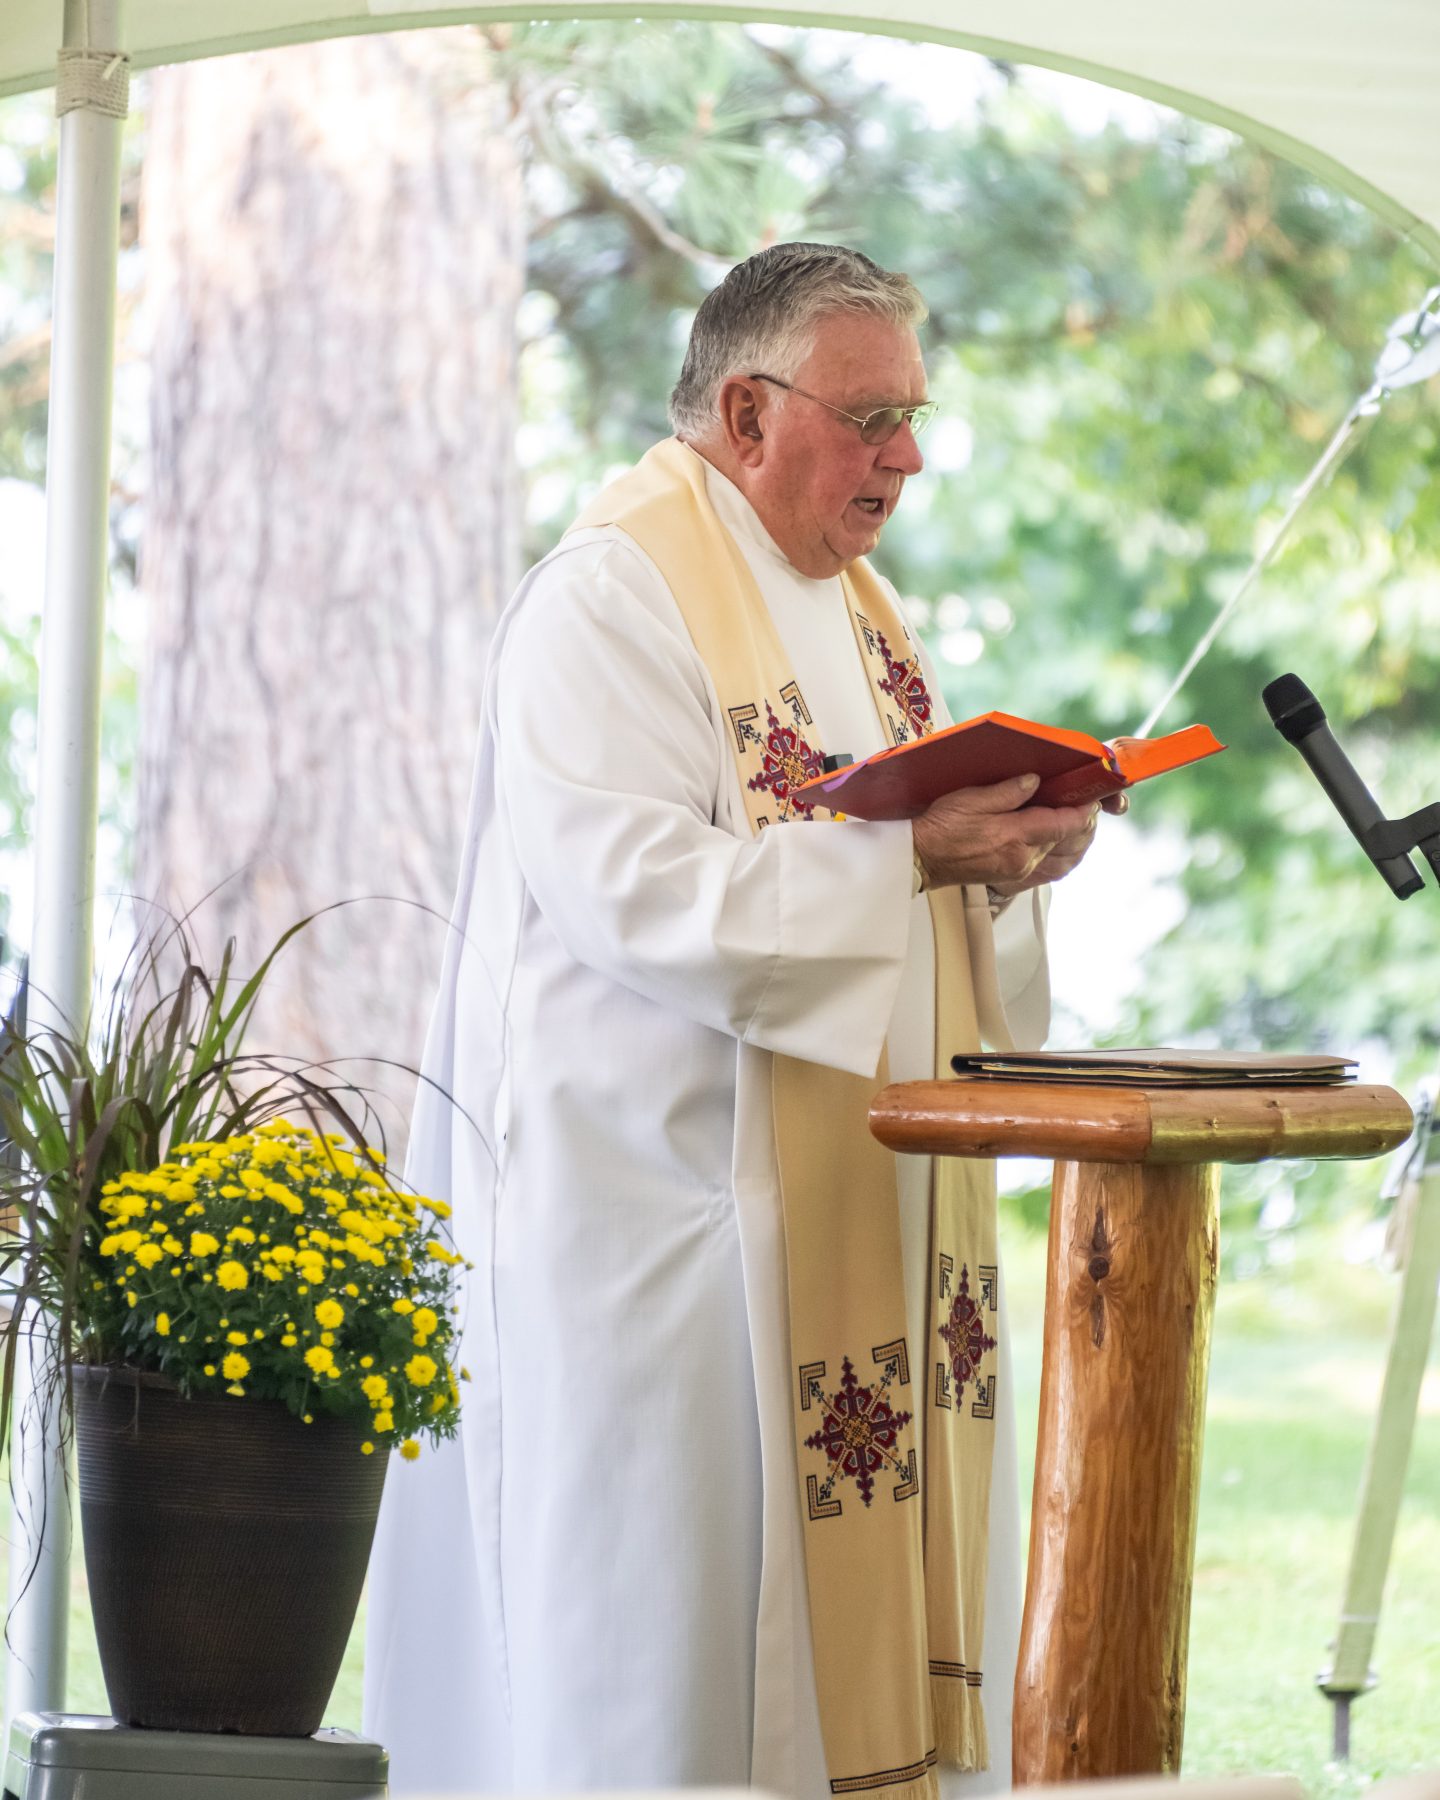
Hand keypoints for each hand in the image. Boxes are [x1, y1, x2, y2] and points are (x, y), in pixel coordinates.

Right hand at [911, 772, 1099, 893]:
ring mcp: (1019, 871)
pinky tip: (1065, 845)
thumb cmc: (941, 828)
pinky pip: (1050, 870)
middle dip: (1083, 822)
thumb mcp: (971, 799)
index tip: (1091, 798)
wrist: (922, 858)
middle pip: (1067, 841)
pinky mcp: (1013, 878)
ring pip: (1064, 858)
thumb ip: (1008, 791)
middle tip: (1088, 804)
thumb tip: (1035, 781)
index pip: (1063, 824)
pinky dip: (1064, 857)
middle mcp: (1022, 858)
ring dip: (1077, 841)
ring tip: (1081, 823)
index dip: (1082, 811)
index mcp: (1014, 837)